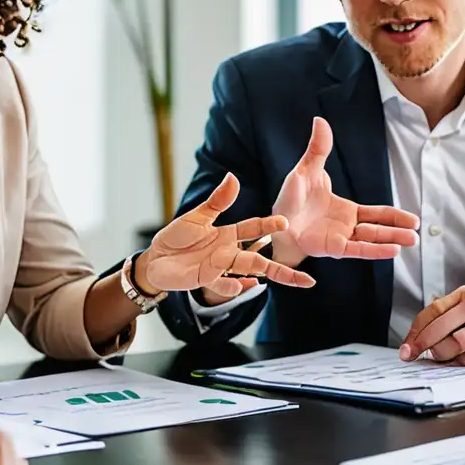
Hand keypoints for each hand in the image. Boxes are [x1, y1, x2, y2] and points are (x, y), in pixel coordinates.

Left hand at [138, 173, 315, 298]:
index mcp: (228, 234)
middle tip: (308, 277)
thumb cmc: (177, 237)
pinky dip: (234, 287)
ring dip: (270, 275)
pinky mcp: (206, 280)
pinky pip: (223, 285)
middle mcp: (228, 253)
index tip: (285, 223)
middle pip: (260, 258)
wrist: (156, 259)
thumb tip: (233, 177)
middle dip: (282, 267)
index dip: (269, 226)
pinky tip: (249, 286)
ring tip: (295, 280)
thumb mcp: (197, 216)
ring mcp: (219, 268)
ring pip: (249, 271)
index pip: (254, 229)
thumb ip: (217, 201)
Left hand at [270, 116, 419, 265]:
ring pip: (371, 239)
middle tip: (417, 232)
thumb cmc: (289, 198)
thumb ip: (318, 149)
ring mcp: (340, 236)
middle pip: (378, 228)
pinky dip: (375, 250)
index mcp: (345, 209)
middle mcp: (346, 225)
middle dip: (397, 230)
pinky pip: (357, 249)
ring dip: (391, 239)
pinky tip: (392, 250)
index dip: (393, 216)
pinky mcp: (331, 247)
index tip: (413, 218)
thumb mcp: (306, 170)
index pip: (375, 213)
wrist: (273, 221)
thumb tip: (320, 120)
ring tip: (412, 240)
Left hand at [400, 286, 464, 364]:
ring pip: (455, 343)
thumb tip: (418, 333)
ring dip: (442, 354)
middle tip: (413, 355)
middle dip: (422, 345)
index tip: (406, 346)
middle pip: (440, 327)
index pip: (432, 311)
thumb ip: (450, 312)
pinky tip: (460, 360)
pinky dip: (462, 362)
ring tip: (440, 356)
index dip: (415, 331)